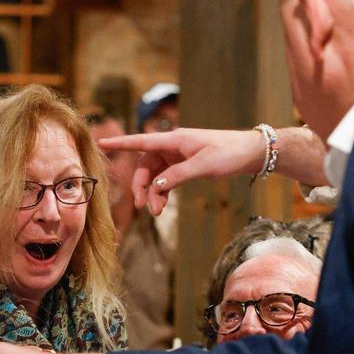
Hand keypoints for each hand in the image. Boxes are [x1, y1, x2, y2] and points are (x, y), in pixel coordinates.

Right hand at [98, 129, 264, 213]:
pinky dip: (163, 192)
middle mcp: (172, 147)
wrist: (251, 153)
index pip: (141, 141)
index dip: (121, 144)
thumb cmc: (229, 153)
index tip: (102, 143)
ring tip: (157, 212)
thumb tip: (156, 186)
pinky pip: (166, 179)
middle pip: (146, 166)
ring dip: (153, 193)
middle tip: (143, 207)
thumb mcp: (203, 166)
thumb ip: (177, 176)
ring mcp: (178, 157)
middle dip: (142, 186)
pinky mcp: (185, 166)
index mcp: (174, 140)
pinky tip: (163, 205)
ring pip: (155, 176)